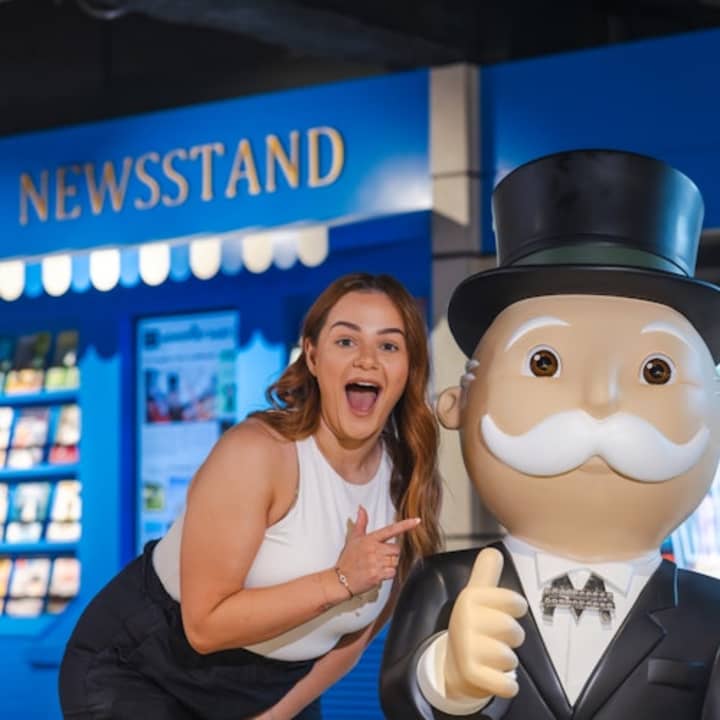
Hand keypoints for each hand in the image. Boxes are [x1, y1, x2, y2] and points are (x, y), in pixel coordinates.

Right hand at [335, 505, 419, 595]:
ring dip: (390, 565)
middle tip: (381, 557)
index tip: (417, 521)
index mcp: (370, 539)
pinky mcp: (377, 575)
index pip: (390, 530)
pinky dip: (388, 574)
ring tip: (378, 565)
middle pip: (397, 549)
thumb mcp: (354, 538)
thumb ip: (361, 523)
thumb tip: (361, 508)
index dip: (405, 525)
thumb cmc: (348, 559)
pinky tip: (378, 573)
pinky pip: (392, 573)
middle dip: (392, 554)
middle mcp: (374, 549)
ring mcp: (376, 562)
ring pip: (395, 561)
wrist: (341, 579)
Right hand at [444, 547, 527, 700]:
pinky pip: (506, 684)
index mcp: (470, 598)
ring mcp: (468, 648)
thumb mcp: (476, 596)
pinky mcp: (472, 674)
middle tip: (496, 637)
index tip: (507, 610)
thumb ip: (486, 573)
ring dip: (507, 661)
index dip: (516, 608)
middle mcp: (467, 620)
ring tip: (492, 656)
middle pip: (515, 631)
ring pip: (511, 658)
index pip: (515, 602)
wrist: (453, 665)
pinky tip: (499, 678)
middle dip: (511, 638)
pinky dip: (507, 685)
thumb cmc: (472, 626)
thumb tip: (493, 550)